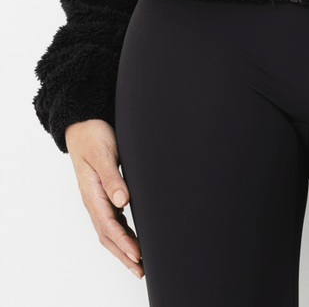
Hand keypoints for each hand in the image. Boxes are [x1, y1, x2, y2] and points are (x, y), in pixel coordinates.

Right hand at [64, 119, 143, 279]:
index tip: (138, 254)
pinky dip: (122, 234)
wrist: (82, 124)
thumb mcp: (103, 154)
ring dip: (123, 247)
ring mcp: (97, 198)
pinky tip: (132, 239)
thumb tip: (121, 202)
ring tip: (138, 263)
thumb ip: (112, 178)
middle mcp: (94, 200)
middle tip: (140, 271)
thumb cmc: (93, 135)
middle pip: (108, 235)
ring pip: (110, 230)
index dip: (124, 242)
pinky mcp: (103, 193)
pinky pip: (112, 220)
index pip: (108, 225)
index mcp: (92, 193)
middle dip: (123, 254)